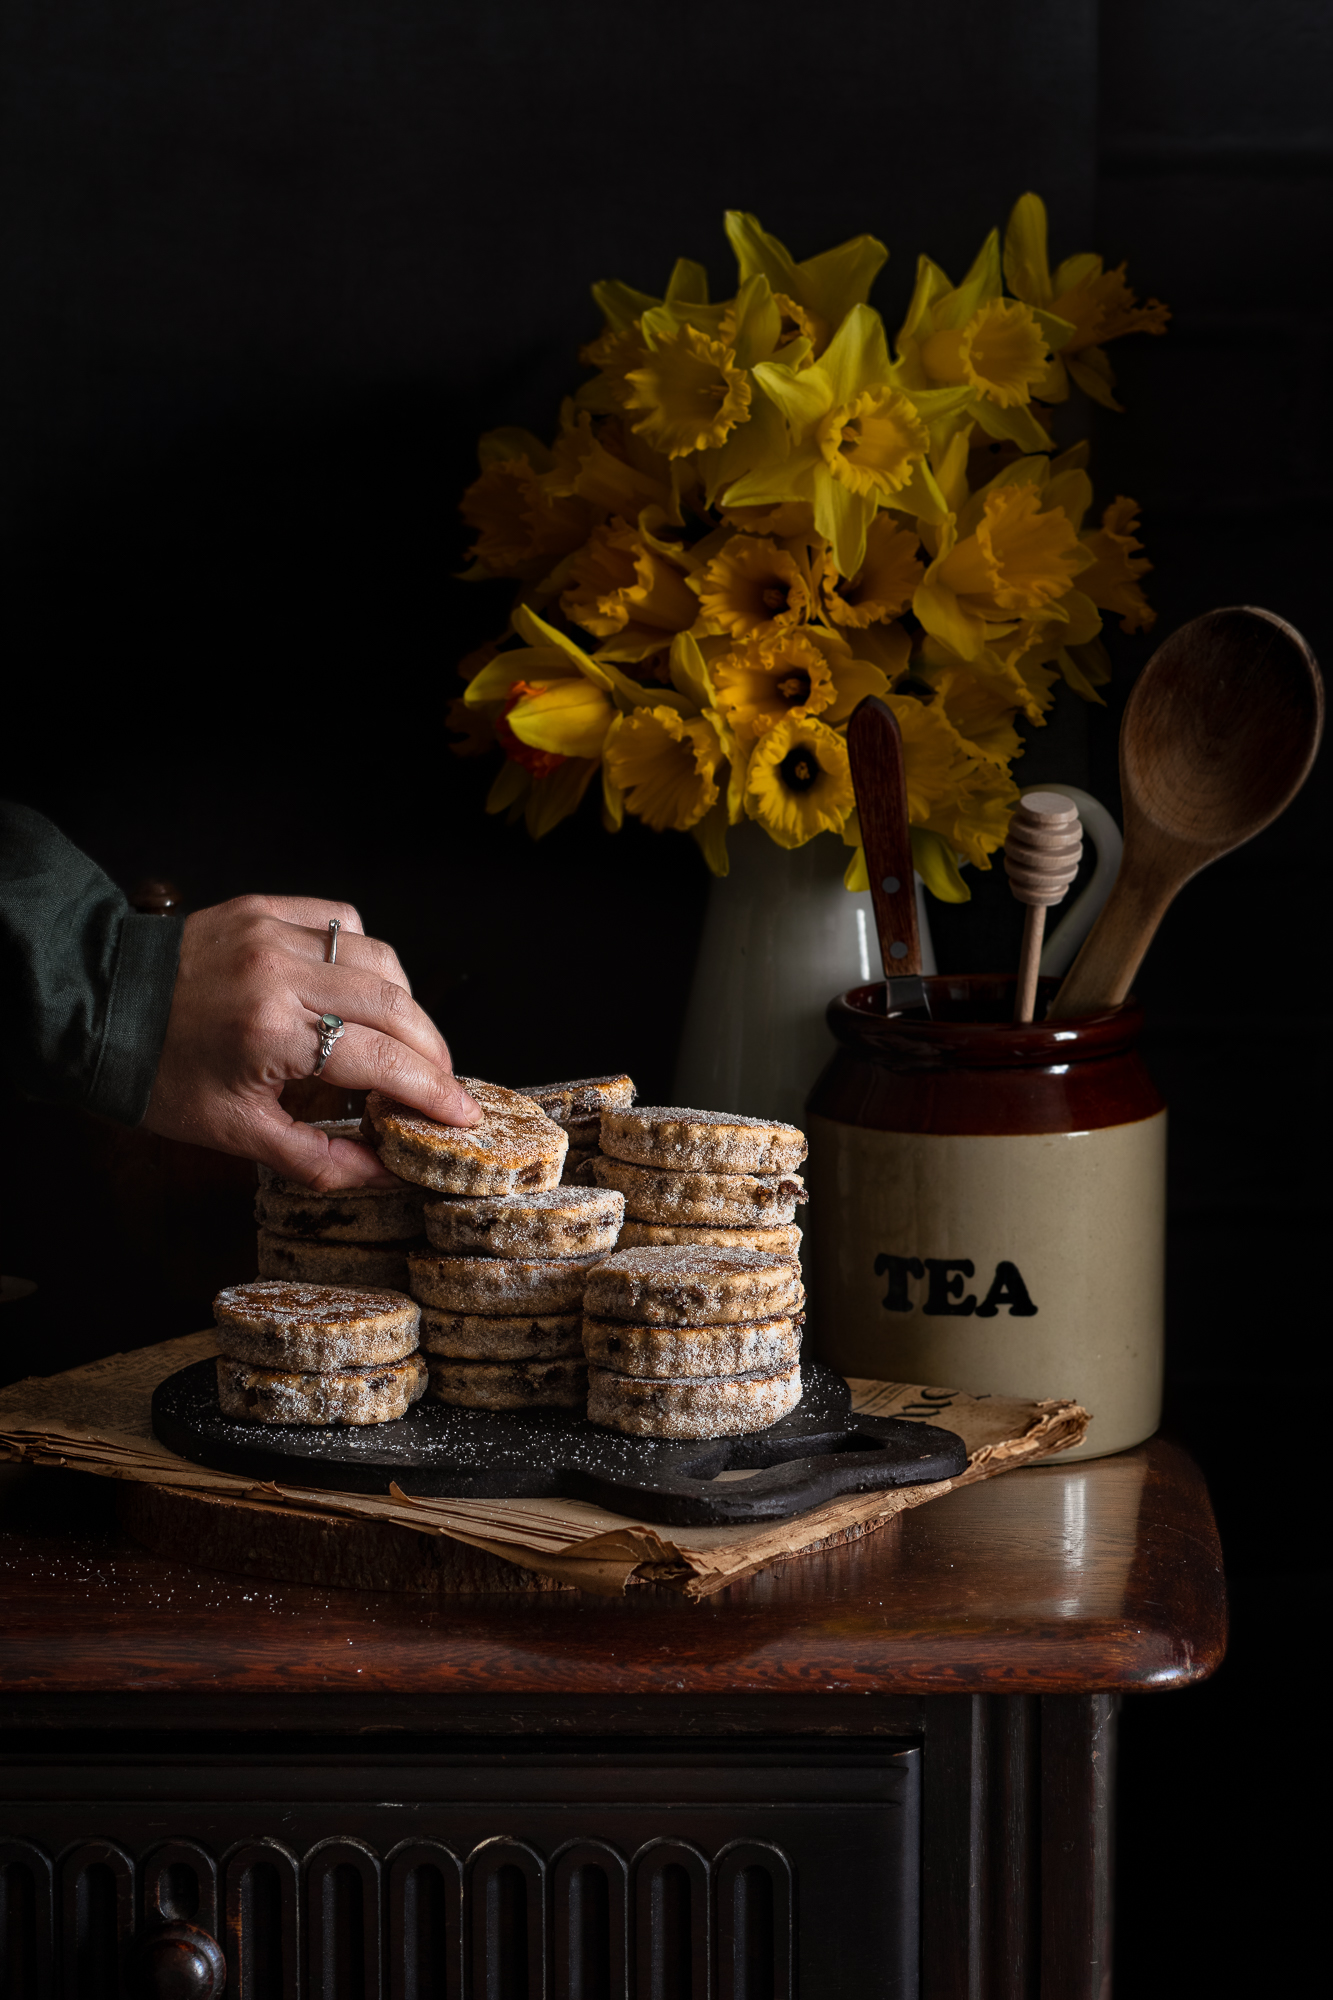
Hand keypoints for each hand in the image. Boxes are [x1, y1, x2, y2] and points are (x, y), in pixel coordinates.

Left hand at [141, 895, 478, 1187]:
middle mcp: (280, 973)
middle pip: (395, 1005)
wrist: (96, 1007)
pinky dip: (366, 958)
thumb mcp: (235, 1134)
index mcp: (270, 1033)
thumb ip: (319, 1158)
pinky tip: (359, 990)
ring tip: (403, 1043)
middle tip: (442, 1085)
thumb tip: (386, 1171)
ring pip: (380, 959)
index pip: (380, 1061)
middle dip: (432, 1050)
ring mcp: (275, 932)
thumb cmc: (160, 1076)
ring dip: (406, 1004)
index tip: (463, 1115)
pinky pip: (345, 923)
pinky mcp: (267, 908)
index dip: (432, 1091)